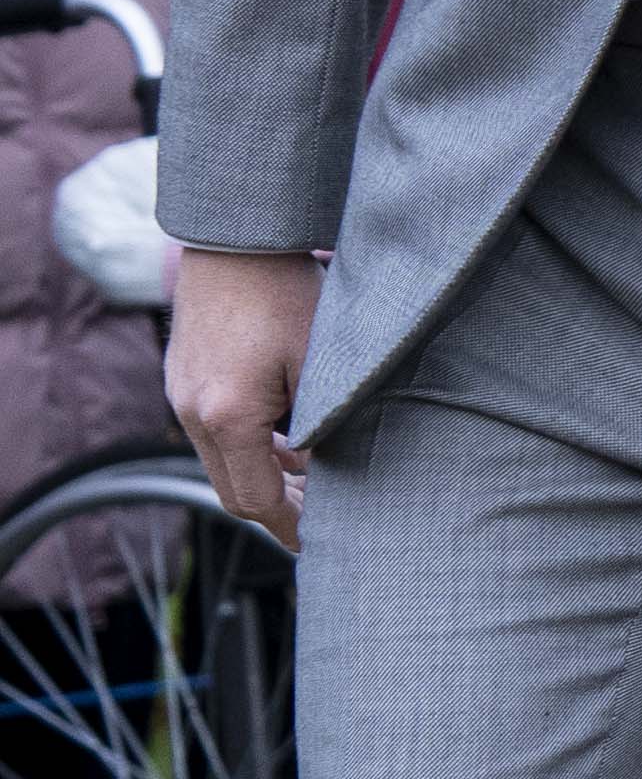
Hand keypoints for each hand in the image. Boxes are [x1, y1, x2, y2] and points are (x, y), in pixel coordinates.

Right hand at [168, 248, 321, 549]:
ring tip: (314, 484)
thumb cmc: (288, 293)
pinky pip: (213, 430)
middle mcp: (191, 411)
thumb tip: (324, 473)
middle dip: (279, 510)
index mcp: (227, 416)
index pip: (254, 501)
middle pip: (233, 489)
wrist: (237, 236)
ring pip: (222, 460)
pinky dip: (249, 446)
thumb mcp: (322, 365)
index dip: (292, 526)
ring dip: (265, 476)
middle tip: (324, 522)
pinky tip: (288, 440)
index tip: (324, 542)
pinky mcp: (182, 375)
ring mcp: (180, 393)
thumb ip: (322, 427)